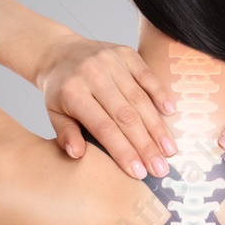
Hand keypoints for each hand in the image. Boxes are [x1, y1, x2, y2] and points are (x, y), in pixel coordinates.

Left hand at [36, 34, 177, 177]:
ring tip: (169, 149)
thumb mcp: (53, 114)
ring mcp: (110, 61)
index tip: (138, 172)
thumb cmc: (60, 90)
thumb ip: (65, 135)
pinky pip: (147, 74)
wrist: (59, 52)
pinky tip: (171, 112)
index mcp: (73, 93)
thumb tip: (77, 155)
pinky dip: (160, 93)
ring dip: (156, 126)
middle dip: (145, 145)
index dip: (123, 151)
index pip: (103, 127)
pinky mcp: (125, 53)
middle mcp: (93, 75)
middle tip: (160, 168)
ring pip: (139, 98)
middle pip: (125, 116)